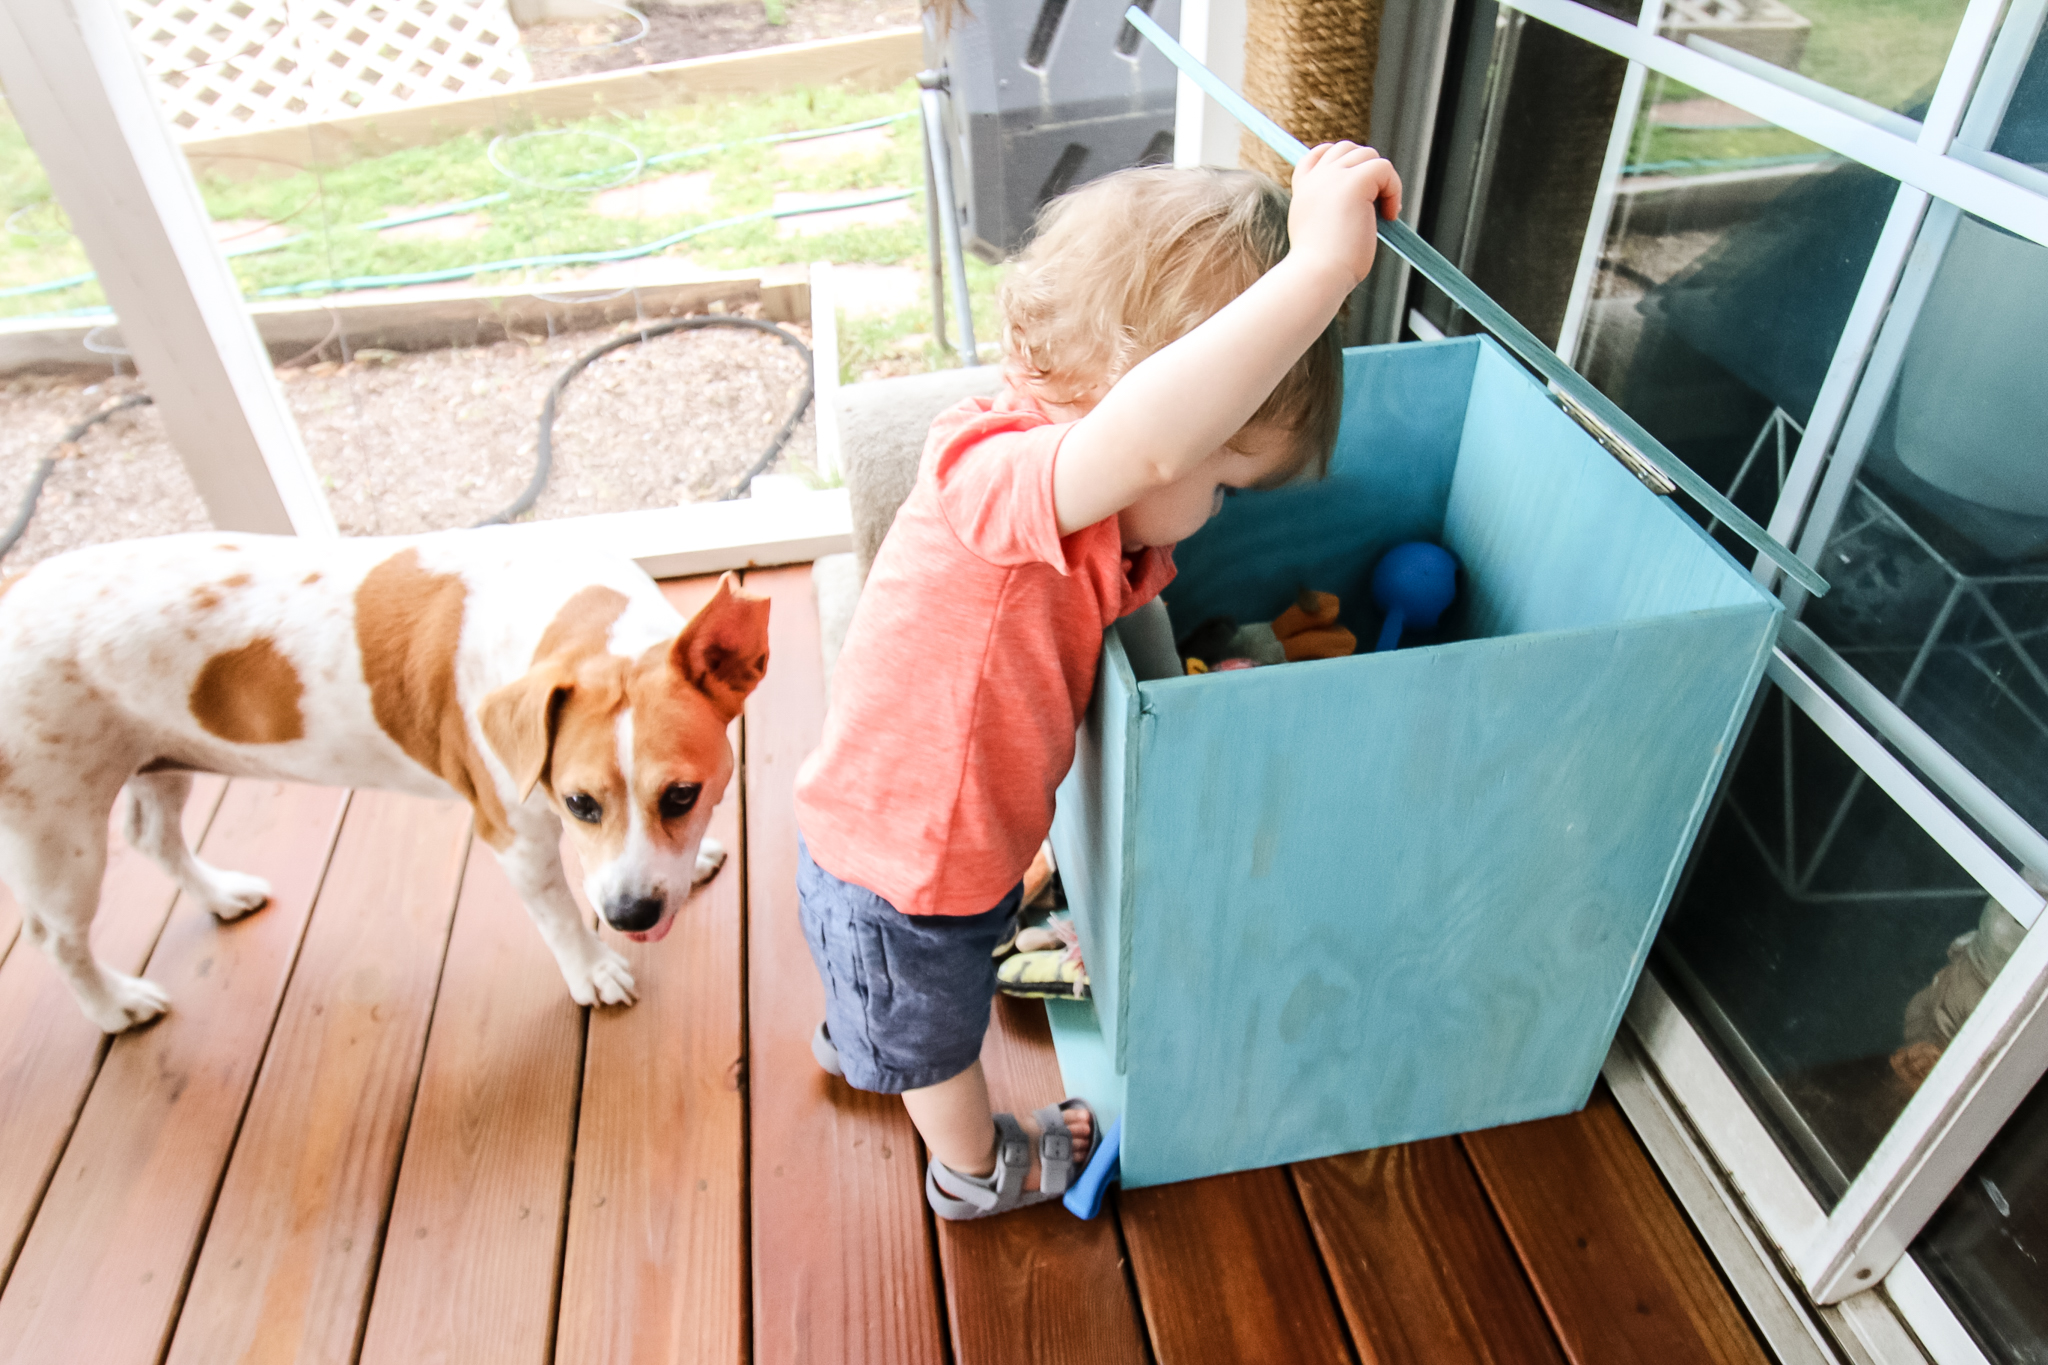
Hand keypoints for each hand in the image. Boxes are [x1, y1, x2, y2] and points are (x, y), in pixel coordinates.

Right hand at [1289, 142, 1402, 287]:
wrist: (1318, 275)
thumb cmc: (1322, 267)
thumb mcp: (1319, 228)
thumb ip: (1331, 207)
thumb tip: (1361, 202)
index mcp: (1304, 189)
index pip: (1319, 154)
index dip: (1341, 160)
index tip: (1355, 182)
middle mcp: (1316, 178)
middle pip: (1348, 149)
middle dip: (1366, 169)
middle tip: (1375, 204)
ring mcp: (1333, 177)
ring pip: (1369, 155)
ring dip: (1382, 181)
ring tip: (1383, 213)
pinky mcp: (1354, 182)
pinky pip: (1385, 168)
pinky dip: (1394, 190)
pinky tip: (1389, 217)